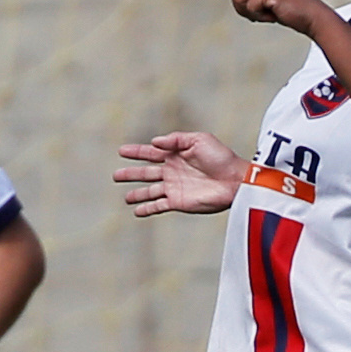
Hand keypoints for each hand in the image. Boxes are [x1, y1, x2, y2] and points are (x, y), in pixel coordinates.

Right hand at [115, 131, 245, 218]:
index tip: (121, 151)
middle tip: (115, 176)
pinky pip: (158, 206)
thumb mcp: (199, 139)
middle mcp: (172, 171)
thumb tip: (155, 142)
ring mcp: (174, 188)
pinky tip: (137, 211)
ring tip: (126, 198)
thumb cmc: (221, 157)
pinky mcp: (178, 202)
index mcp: (175, 155)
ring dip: (137, 194)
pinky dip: (147, 209)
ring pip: (149, 191)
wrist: (234, 180)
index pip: (150, 153)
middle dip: (130, 173)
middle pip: (145, 172)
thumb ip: (176, 140)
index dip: (136, 152)